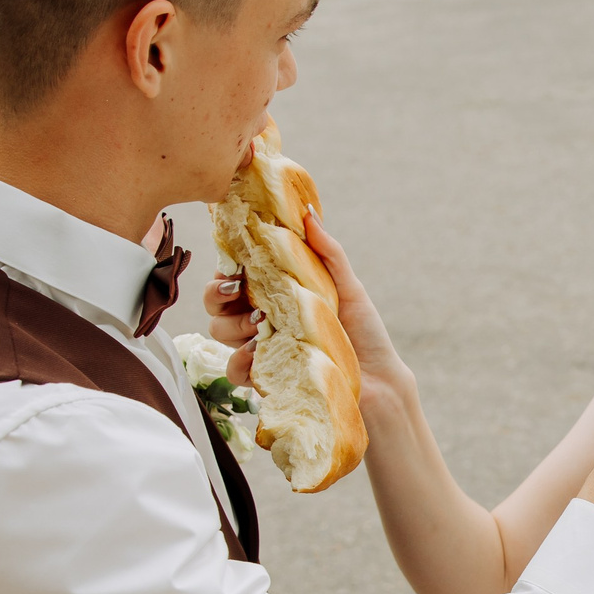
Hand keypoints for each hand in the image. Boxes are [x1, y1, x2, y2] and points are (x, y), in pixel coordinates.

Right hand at [204, 209, 411, 403]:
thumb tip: (307, 213)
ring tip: (261, 323)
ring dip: (232, 324)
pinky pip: (233, 369)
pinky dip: (240, 360)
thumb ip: (327, 251)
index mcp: (276, 290)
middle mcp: (261, 316)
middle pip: (215, 300)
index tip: (235, 262)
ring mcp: (260, 346)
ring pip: (218, 330)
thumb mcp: (348, 286)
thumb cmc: (363, 331)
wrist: (378, 380)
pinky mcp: (265, 375)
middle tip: (240, 290)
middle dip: (217, 292)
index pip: (235, 270)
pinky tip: (259, 352)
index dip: (226, 264)